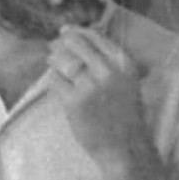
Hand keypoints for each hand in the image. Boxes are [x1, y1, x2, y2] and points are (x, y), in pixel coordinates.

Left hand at [47, 24, 146, 164]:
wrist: (126, 148)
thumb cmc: (124, 114)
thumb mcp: (126, 80)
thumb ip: (108, 60)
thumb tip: (77, 36)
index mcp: (123, 62)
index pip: (94, 36)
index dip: (76, 31)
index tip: (66, 31)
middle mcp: (108, 70)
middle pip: (75, 44)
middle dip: (61, 42)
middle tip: (54, 45)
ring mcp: (90, 86)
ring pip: (62, 60)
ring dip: (54, 59)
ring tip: (51, 60)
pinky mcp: (74, 101)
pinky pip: (55, 80)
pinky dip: (53, 79)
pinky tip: (57, 82)